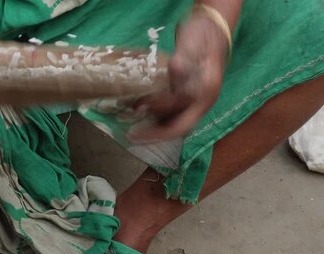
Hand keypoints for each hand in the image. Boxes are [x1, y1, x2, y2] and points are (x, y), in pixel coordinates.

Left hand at [128, 12, 229, 143]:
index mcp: (206, 94)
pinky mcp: (188, 95)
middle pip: (179, 127)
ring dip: (155, 126)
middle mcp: (203, 102)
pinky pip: (173, 112)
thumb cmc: (202, 34)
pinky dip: (157, 116)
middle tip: (132, 136)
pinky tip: (142, 112)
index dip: (159, 129)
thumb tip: (175, 71)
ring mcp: (196, 100)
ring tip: (133, 126)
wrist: (211, 27)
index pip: (182, 122)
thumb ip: (182, 59)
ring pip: (175, 121)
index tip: (137, 127)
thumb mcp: (192, 43)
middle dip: (155, 134)